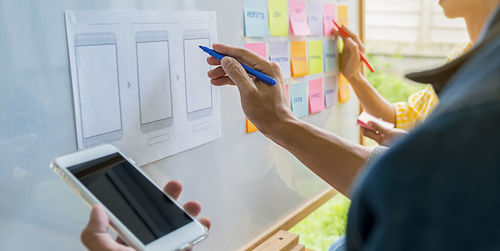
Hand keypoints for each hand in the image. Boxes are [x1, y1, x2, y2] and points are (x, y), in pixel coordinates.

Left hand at [80, 180, 210, 250]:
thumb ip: (97, 237)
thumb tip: (96, 210)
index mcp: (122, 246)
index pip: (128, 218)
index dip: (136, 200)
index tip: (143, 185)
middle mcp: (142, 248)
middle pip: (154, 219)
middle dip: (167, 201)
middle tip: (175, 188)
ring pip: (175, 229)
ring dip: (186, 214)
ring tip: (193, 205)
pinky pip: (189, 244)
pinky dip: (198, 232)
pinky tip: (203, 225)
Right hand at [206, 44, 293, 134]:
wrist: (279, 127)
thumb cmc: (267, 112)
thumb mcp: (248, 92)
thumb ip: (236, 74)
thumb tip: (226, 60)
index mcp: (267, 68)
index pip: (244, 54)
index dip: (227, 51)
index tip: (214, 48)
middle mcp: (267, 70)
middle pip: (241, 61)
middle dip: (224, 62)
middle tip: (209, 62)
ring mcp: (264, 78)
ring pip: (241, 70)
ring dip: (226, 72)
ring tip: (211, 76)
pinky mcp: (261, 86)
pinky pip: (244, 78)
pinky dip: (232, 80)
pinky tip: (220, 81)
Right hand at [331, 25, 364, 80]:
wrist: (351, 76)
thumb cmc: (354, 68)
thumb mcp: (355, 58)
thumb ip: (353, 48)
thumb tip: (348, 39)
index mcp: (359, 47)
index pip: (353, 36)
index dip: (347, 31)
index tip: (341, 27)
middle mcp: (356, 46)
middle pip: (349, 36)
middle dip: (343, 31)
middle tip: (336, 26)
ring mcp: (350, 48)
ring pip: (345, 38)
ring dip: (340, 33)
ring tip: (334, 30)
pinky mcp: (346, 51)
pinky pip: (343, 42)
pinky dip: (338, 38)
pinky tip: (334, 36)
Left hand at [361, 120, 407, 145]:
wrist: (412, 147)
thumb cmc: (401, 140)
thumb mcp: (390, 132)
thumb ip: (379, 127)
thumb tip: (369, 122)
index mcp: (379, 141)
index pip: (367, 133)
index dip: (363, 126)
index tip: (360, 119)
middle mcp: (382, 141)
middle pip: (372, 132)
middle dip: (370, 125)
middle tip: (369, 117)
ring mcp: (387, 140)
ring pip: (379, 131)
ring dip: (377, 125)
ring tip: (378, 119)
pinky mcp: (392, 138)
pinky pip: (384, 132)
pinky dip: (383, 127)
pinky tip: (386, 123)